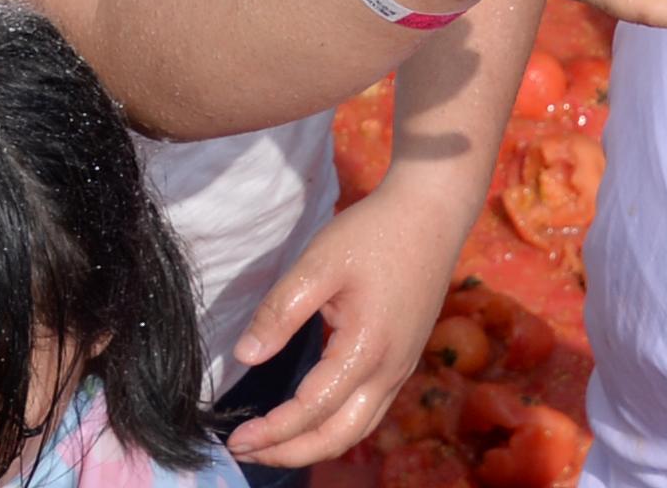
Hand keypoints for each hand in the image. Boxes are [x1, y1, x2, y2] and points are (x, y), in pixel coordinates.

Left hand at [224, 172, 470, 467]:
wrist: (431, 213)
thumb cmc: (373, 233)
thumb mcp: (319, 263)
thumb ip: (281, 312)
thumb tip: (245, 356)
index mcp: (367, 350)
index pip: (312, 410)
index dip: (272, 431)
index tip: (235, 438)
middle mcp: (389, 371)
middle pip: (338, 437)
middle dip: (289, 452)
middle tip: (243, 452)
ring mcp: (400, 369)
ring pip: (356, 430)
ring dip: (312, 446)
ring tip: (271, 445)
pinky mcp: (403, 360)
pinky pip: (368, 412)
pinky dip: (335, 428)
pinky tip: (310, 419)